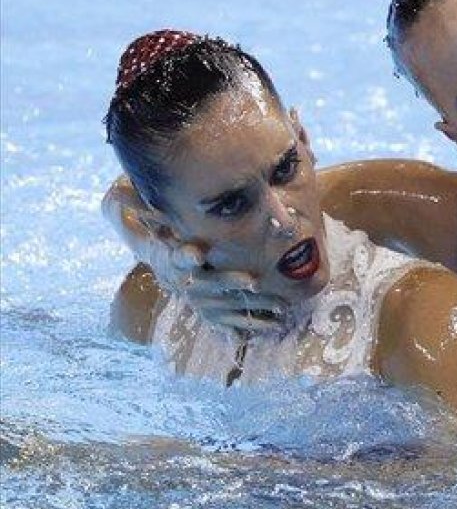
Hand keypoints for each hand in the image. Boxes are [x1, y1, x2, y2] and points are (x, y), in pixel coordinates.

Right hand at [103, 176, 287, 332]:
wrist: (170, 272)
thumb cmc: (174, 241)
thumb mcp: (165, 224)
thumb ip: (157, 208)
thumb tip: (126, 183)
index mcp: (175, 261)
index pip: (178, 257)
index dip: (185, 255)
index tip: (196, 253)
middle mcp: (188, 284)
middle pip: (209, 284)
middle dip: (230, 282)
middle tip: (253, 281)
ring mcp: (200, 303)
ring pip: (227, 305)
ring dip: (251, 305)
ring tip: (278, 303)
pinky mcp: (212, 316)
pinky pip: (232, 323)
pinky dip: (251, 325)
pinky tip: (273, 325)